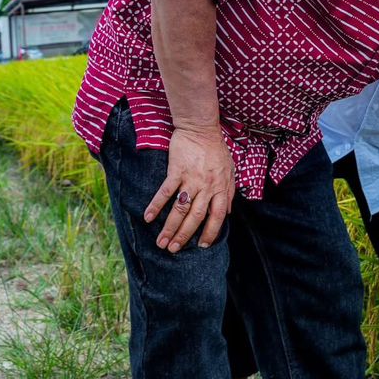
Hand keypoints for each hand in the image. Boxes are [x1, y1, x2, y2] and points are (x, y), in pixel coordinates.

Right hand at [145, 126, 235, 251]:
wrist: (201, 129)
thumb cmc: (216, 150)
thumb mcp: (230, 171)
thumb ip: (229, 192)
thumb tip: (227, 213)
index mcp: (220, 188)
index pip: (217, 217)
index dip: (210, 233)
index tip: (203, 246)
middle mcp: (207, 187)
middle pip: (195, 218)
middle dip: (184, 236)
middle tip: (173, 250)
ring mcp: (191, 180)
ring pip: (180, 209)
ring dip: (170, 227)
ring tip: (161, 242)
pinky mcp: (176, 171)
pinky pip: (165, 192)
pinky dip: (156, 205)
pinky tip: (147, 217)